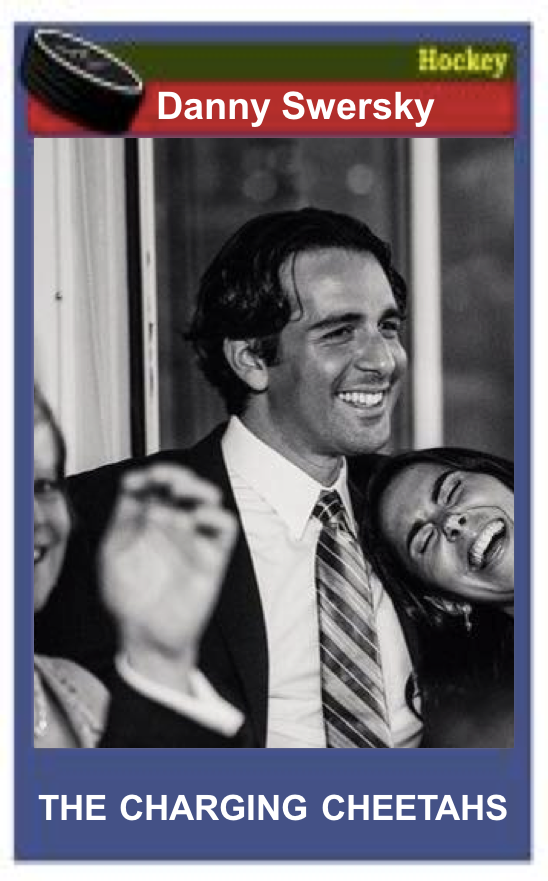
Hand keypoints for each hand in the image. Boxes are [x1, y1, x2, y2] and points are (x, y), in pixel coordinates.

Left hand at [99, 464, 236, 691]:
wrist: (147, 636)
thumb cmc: (128, 599)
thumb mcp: (112, 554)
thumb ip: (122, 520)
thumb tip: (134, 489)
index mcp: (146, 522)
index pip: (152, 487)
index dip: (145, 477)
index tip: (135, 481)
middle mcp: (172, 525)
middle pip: (180, 487)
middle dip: (172, 475)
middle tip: (163, 478)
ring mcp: (194, 539)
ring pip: (206, 500)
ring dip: (195, 489)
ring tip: (181, 491)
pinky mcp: (213, 556)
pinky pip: (224, 528)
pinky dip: (215, 515)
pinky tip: (197, 517)